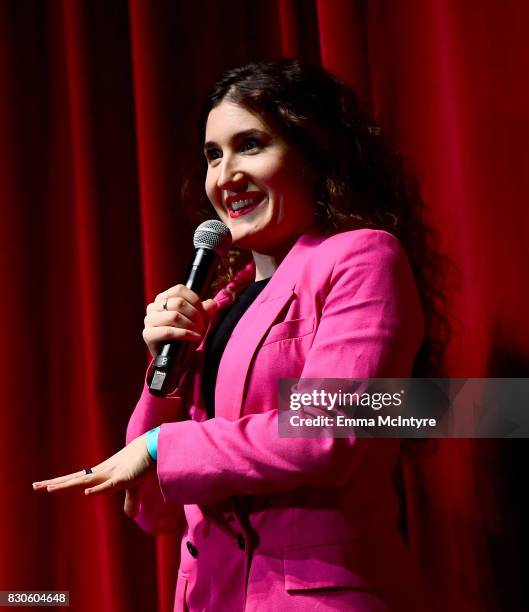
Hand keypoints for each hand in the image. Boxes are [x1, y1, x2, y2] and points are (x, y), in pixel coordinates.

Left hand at [32, 434, 154, 502]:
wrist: (154, 447)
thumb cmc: (142, 464)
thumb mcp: (134, 486)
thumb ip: (131, 500)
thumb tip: (131, 515)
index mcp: (102, 475)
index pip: (77, 480)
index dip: (61, 483)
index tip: (42, 485)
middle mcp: (102, 473)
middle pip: (75, 479)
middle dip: (55, 483)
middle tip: (34, 486)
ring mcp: (112, 475)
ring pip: (86, 481)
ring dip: (68, 485)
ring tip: (50, 489)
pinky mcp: (124, 478)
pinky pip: (109, 486)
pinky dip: (97, 489)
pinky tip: (86, 493)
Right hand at [143, 284, 217, 356]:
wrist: (177, 358)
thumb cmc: (186, 336)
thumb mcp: (197, 320)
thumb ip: (205, 310)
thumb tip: (212, 304)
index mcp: (163, 299)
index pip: (179, 290)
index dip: (195, 300)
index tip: (203, 312)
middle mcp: (153, 307)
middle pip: (178, 302)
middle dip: (195, 315)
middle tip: (202, 325)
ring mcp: (149, 321)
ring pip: (174, 316)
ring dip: (191, 325)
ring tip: (199, 333)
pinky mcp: (148, 335)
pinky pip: (168, 331)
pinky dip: (184, 334)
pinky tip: (193, 337)